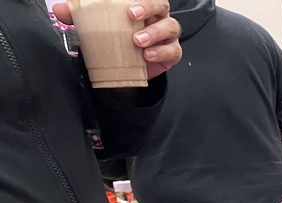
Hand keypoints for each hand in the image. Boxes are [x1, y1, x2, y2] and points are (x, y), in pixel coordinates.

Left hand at [53, 1, 181, 78]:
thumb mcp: (97, 26)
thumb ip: (78, 16)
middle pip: (161, 5)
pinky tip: (147, 55)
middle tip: (131, 16)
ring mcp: (167, 35)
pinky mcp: (171, 53)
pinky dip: (162, 52)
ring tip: (137, 42)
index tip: (127, 3)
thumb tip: (59, 10)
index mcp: (141, 6)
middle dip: (148, 7)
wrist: (127, 68)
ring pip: (170, 27)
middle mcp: (157, 17)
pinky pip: (173, 51)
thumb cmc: (117, 40)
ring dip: (154, 33)